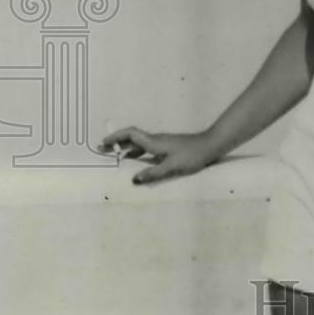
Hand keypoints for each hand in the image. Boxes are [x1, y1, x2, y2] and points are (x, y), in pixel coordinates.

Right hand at [97, 127, 220, 183]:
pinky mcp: (168, 146)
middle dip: (116, 142)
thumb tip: (134, 179)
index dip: (116, 137)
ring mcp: (162, 142)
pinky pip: (147, 147)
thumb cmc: (192, 155)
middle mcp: (156, 139)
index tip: (104, 142)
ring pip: (139, 142)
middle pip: (132, 137)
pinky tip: (137, 159)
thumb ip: (153, 173)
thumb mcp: (172, 166)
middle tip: (103, 149)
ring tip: (116, 155)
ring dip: (126, 147)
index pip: (131, 134)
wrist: (210, 145)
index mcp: (154, 142)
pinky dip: (137, 151)